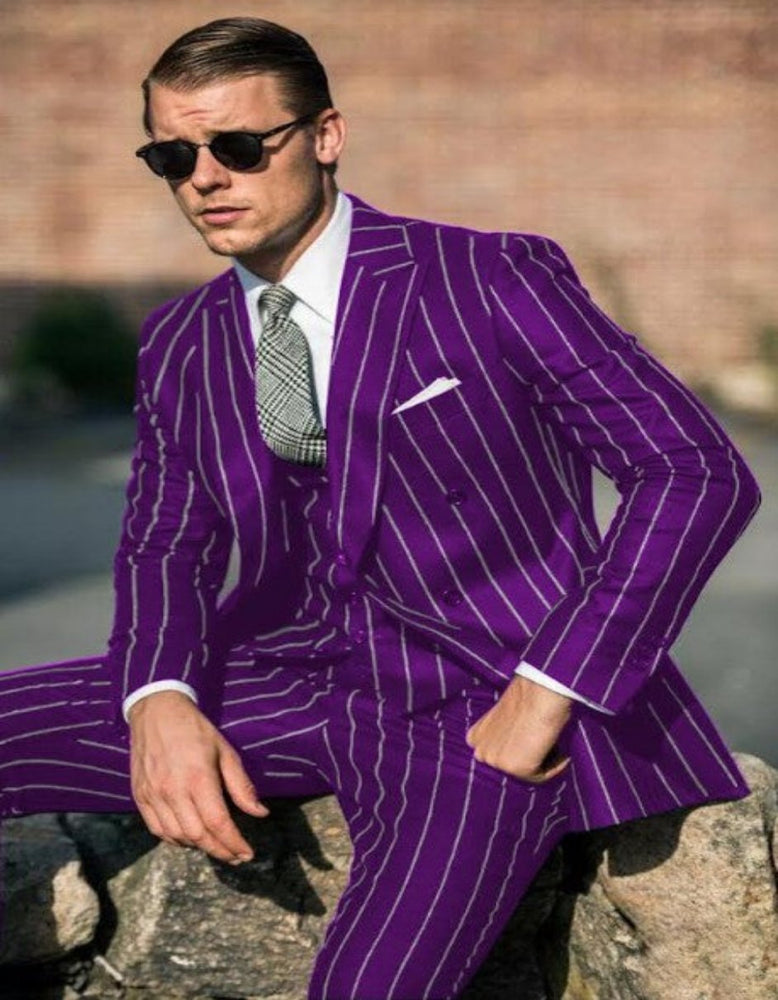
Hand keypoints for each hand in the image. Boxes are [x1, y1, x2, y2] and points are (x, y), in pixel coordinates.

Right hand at [127, 690, 268, 863]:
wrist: (156, 712)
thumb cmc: (195, 730)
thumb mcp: (225, 751)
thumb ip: (241, 785)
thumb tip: (260, 813)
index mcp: (198, 778)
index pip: (218, 823)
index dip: (234, 843)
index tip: (247, 853)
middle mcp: (173, 791)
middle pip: (198, 835)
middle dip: (220, 850)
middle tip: (235, 856)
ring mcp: (153, 796)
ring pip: (177, 836)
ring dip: (199, 847)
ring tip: (216, 846)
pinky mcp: (140, 797)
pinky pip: (157, 830)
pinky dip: (175, 840)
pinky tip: (189, 838)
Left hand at [465, 674, 572, 782]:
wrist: (540, 691)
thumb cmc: (528, 695)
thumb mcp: (503, 715)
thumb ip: (502, 732)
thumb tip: (517, 743)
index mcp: (475, 737)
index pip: (496, 756)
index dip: (517, 750)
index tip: (532, 742)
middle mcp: (481, 752)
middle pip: (511, 766)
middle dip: (529, 758)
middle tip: (546, 744)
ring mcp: (497, 762)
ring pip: (526, 773)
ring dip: (543, 761)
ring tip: (553, 743)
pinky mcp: (516, 768)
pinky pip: (541, 776)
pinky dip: (555, 765)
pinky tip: (561, 750)